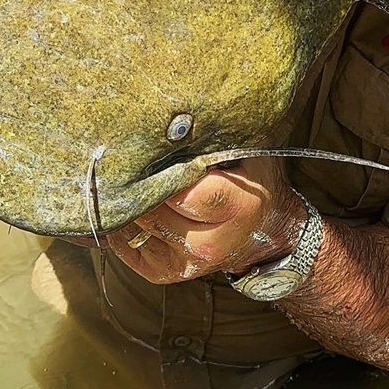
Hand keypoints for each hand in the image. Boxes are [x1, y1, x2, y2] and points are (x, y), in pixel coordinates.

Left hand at [107, 157, 305, 284]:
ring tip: (124, 178)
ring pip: (135, 226)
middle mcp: (208, 243)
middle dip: (138, 183)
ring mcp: (185, 263)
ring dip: (128, 202)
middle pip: (153, 209)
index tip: (145, 147)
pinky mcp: (165, 274)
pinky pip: (125, 245)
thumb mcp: (249, 154)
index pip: (183, 189)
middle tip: (123, 158)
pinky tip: (130, 204)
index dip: (161, 169)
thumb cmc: (254, 184)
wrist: (266, 233)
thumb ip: (219, 139)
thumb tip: (178, 114)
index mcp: (234, 207)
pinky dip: (122, 224)